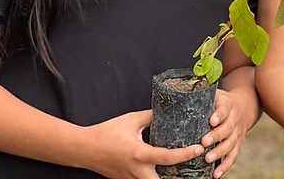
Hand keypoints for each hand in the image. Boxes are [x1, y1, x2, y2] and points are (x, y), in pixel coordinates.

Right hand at [84, 110, 203, 178]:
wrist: (84, 149)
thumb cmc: (107, 132)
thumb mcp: (131, 120)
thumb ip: (151, 116)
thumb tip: (168, 111)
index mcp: (139, 154)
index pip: (167, 157)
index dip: (185, 154)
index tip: (199, 148)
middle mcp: (137, 171)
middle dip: (179, 178)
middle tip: (195, 167)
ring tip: (185, 171)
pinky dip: (157, 178)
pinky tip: (167, 171)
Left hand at [200, 88, 250, 177]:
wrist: (244, 106)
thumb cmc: (220, 101)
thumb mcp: (215, 93)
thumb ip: (201, 94)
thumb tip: (177, 94)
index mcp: (228, 105)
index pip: (224, 109)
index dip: (219, 115)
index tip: (211, 121)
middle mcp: (234, 119)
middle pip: (227, 128)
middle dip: (216, 136)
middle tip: (204, 142)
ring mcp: (237, 133)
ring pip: (230, 144)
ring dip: (220, 152)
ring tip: (208, 159)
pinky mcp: (237, 144)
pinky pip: (233, 156)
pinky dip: (225, 166)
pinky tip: (216, 175)